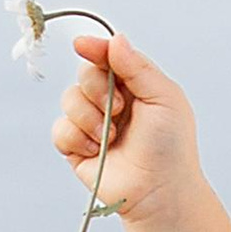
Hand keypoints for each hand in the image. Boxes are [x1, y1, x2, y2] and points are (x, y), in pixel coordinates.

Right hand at [52, 31, 197, 229]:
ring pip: (69, 100)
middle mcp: (112, 101)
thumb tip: (115, 40)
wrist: (159, 191)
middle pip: (84, 74)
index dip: (94, 48)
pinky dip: (77, 139)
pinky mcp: (77, 147)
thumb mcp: (164, 97)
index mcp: (135, 85)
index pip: (108, 56)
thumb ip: (137, 67)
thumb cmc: (171, 148)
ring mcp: (93, 123)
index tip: (82, 45)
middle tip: (120, 111)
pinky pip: (60, 130)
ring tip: (111, 138)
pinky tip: (97, 151)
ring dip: (89, 118)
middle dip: (98, 91)